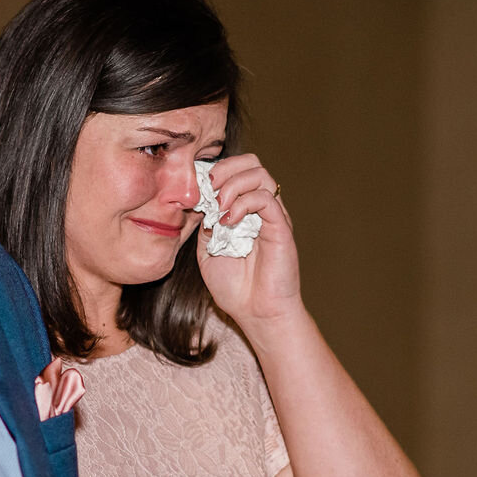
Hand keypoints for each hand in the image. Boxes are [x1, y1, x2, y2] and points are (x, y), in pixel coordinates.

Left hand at [196, 153, 300, 335]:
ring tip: (219, 208)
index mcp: (244, 210)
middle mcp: (260, 208)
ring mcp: (272, 216)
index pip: (234, 170)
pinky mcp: (281, 227)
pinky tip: (228, 221)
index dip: (214, 172)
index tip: (195, 190)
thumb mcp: (207, 251)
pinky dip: (244, 203)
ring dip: (233, 185)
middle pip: (251, 163)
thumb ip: (205, 224)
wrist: (256, 313)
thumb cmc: (235, 287)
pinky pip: (267, 199)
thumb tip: (198, 200)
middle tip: (208, 190)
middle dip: (225, 169)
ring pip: (259, 174)